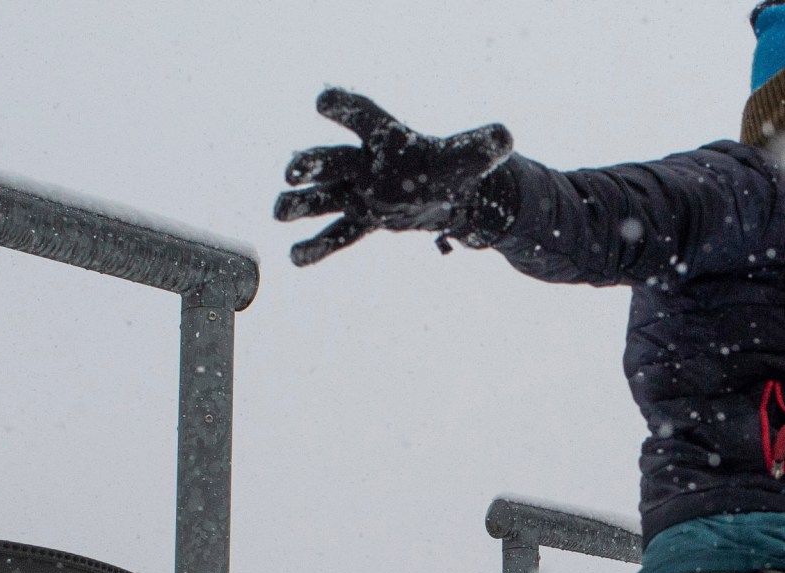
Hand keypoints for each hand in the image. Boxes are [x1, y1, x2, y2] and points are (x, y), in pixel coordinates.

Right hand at [274, 89, 515, 265]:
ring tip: (279, 211)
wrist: (445, 194)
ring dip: (301, 204)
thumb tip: (505, 136)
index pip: (364, 117)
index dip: (345, 108)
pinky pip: (338, 235)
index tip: (324, 101)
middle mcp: (365, 163)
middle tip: (291, 170)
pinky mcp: (363, 220)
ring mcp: (359, 193)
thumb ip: (482, 145)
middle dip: (313, 164)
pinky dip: (317, 247)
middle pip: (334, 160)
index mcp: (388, 139)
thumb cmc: (452, 167)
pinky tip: (295, 259)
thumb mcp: (470, 157)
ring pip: (324, 198)